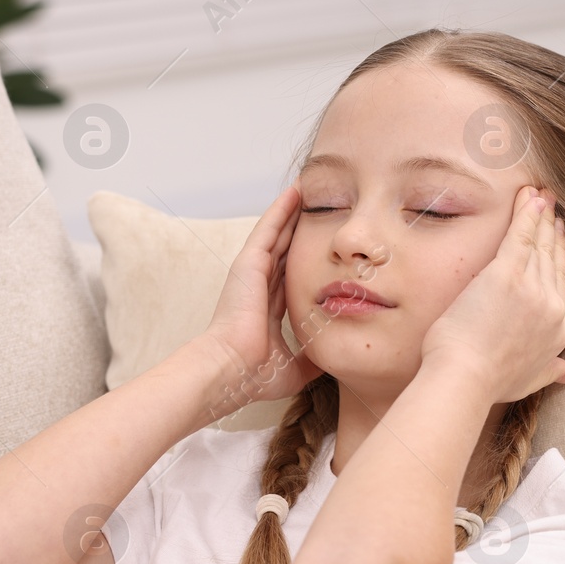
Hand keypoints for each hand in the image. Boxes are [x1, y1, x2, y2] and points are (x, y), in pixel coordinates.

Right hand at [198, 184, 324, 414]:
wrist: (232, 370)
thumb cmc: (255, 375)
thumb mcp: (295, 368)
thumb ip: (312, 359)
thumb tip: (331, 360)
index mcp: (267, 309)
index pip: (291, 276)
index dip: (307, 260)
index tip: (323, 246)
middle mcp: (259, 286)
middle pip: (286, 249)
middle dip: (300, 228)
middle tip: (320, 206)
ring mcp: (252, 272)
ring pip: (278, 233)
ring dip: (293, 211)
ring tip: (310, 188)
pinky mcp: (249, 262)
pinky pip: (269, 228)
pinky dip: (282, 209)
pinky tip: (296, 191)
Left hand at [420, 185, 564, 402]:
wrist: (464, 379)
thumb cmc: (487, 383)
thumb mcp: (529, 380)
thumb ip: (550, 371)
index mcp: (559, 329)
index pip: (562, 282)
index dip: (559, 255)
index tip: (557, 236)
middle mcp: (553, 306)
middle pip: (552, 258)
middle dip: (552, 229)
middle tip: (551, 206)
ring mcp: (533, 289)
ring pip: (539, 244)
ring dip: (540, 215)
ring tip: (540, 195)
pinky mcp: (507, 275)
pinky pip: (519, 237)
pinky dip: (526, 215)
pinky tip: (529, 198)